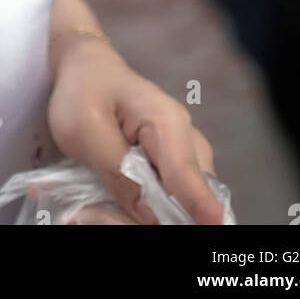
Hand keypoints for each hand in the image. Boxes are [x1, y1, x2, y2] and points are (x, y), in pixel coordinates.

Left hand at [46, 36, 225, 224]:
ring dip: (145, 218)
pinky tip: (109, 207)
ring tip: (96, 211)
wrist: (89, 74)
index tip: (214, 224)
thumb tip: (152, 218)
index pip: (187, 172)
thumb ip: (118, 172)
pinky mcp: (175, 174)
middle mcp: (187, 144)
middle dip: (158, 218)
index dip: (200, 204)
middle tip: (98, 215)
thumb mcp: (85, 130)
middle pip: (189, 198)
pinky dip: (144, 213)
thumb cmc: (85, 93)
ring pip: (182, 207)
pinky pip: (170, 205)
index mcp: (168, 122)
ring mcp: (185, 160)